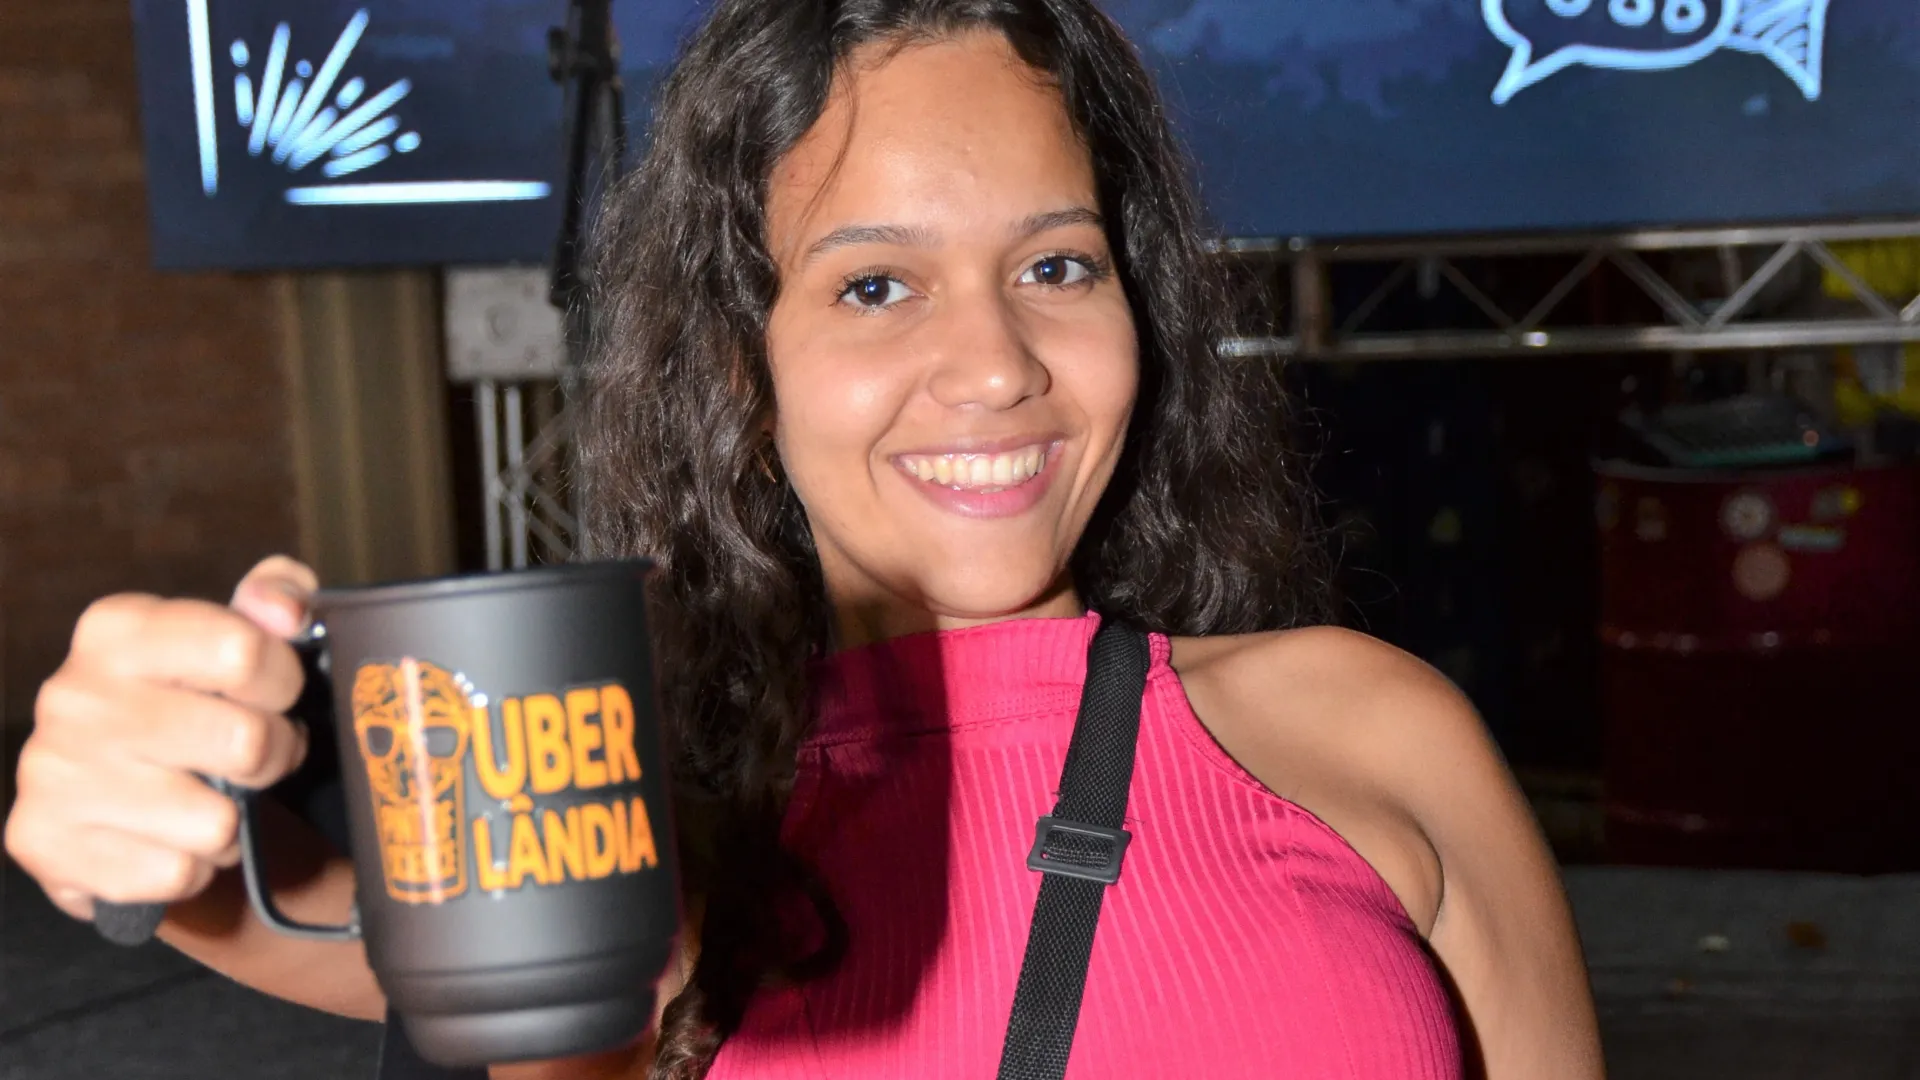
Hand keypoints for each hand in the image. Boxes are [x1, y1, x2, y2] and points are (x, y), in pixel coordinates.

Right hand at [5, 556, 317, 920]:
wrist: (104, 797)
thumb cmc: (187, 704)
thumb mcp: (231, 633)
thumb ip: (275, 596)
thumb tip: (285, 609)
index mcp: (116, 630)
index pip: (244, 650)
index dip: (282, 681)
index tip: (272, 692)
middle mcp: (72, 695)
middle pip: (245, 742)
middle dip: (271, 757)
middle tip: (250, 756)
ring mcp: (51, 773)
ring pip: (217, 822)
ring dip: (230, 822)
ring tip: (205, 799)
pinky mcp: (44, 845)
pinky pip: (176, 875)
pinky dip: (190, 868)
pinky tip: (167, 839)